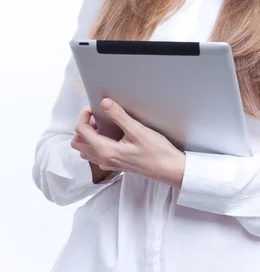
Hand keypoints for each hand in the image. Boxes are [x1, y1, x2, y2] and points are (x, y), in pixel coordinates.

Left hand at [70, 98, 185, 187]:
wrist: (169, 169)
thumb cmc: (157, 152)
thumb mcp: (138, 131)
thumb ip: (119, 116)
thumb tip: (104, 103)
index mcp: (106, 151)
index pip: (81, 131)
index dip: (84, 115)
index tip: (94, 107)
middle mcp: (104, 160)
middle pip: (78, 142)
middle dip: (83, 126)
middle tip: (97, 116)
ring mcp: (109, 164)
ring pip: (85, 149)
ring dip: (88, 135)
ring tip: (103, 124)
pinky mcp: (115, 164)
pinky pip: (95, 154)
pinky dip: (96, 142)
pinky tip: (110, 134)